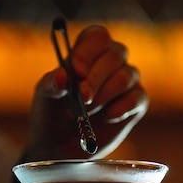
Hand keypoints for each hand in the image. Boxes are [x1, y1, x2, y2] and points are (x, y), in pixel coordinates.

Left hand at [25, 24, 147, 161]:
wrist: (61, 145)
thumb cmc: (53, 112)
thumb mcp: (45, 96)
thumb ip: (52, 83)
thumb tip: (62, 76)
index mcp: (88, 50)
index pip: (97, 37)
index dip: (88, 52)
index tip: (77, 72)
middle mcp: (111, 60)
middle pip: (114, 55)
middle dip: (96, 78)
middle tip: (82, 98)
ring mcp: (126, 79)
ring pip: (126, 76)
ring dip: (104, 96)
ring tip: (86, 113)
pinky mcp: (137, 101)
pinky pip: (136, 98)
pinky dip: (119, 109)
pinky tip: (105, 117)